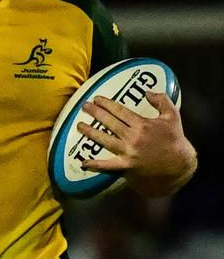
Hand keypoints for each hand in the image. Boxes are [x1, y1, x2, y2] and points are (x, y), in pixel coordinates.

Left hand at [78, 91, 196, 192]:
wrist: (179, 164)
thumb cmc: (175, 139)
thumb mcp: (172, 115)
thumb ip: (161, 100)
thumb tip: (147, 91)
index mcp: (142, 124)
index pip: (120, 111)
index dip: (106, 104)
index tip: (96, 99)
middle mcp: (133, 137)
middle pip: (110, 122)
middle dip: (95, 113)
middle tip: (84, 106)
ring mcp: (128, 152)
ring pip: (105, 140)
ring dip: (91, 132)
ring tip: (79, 125)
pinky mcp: (127, 166)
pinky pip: (108, 165)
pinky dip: (96, 165)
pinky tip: (84, 162)